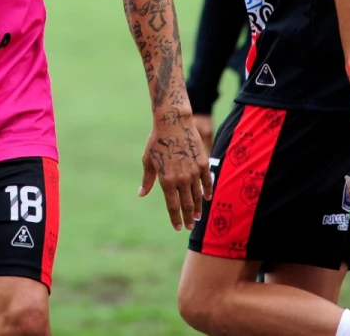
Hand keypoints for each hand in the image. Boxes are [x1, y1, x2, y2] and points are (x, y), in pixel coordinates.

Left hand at [139, 110, 213, 231]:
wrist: (173, 122)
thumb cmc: (157, 141)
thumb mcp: (148, 161)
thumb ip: (148, 180)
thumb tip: (142, 194)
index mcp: (166, 180)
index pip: (172, 206)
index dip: (176, 218)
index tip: (178, 227)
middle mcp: (181, 179)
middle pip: (187, 204)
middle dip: (189, 217)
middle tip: (190, 226)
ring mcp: (193, 172)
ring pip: (197, 195)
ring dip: (198, 207)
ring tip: (198, 216)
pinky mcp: (202, 163)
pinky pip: (206, 181)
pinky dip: (207, 191)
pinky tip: (207, 197)